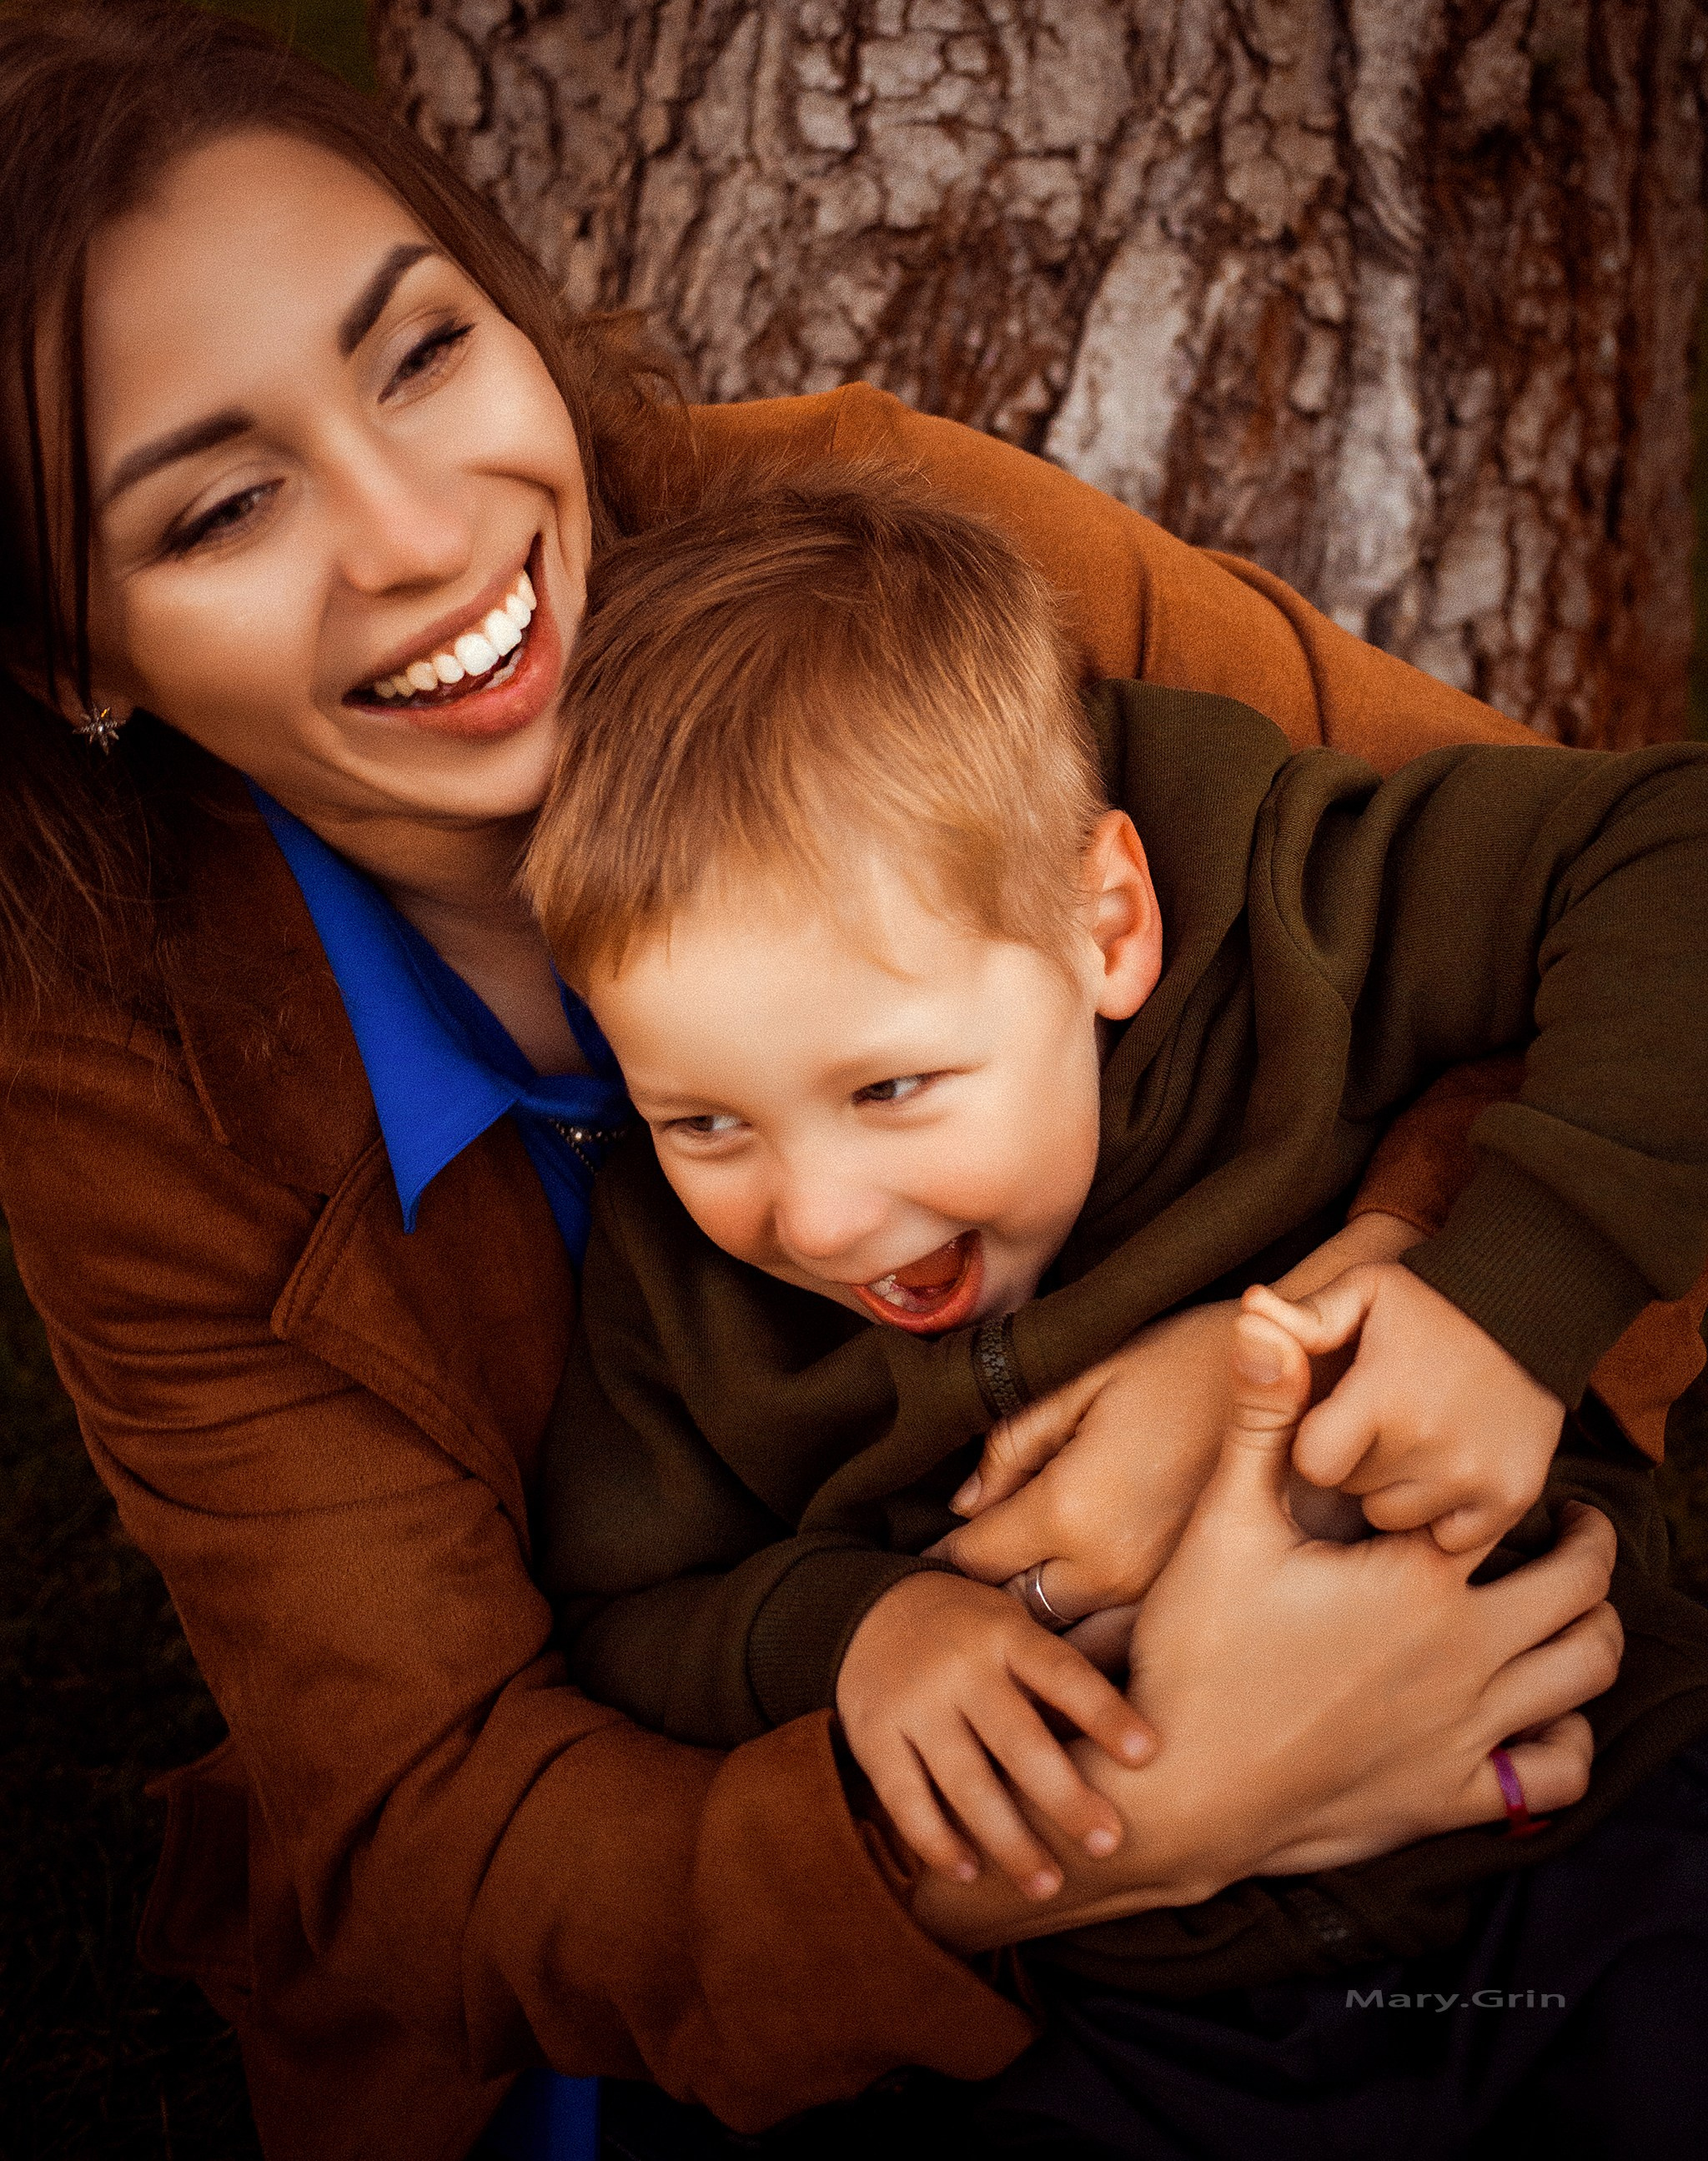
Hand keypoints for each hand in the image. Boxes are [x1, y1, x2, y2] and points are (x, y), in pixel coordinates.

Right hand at [834, 1573, 1152, 1896]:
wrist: (867, 1609)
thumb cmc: (970, 1632)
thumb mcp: (1013, 1627)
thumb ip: (1056, 1679)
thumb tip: (1136, 1745)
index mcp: (1005, 1634)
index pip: (1062, 1674)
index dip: (1104, 1713)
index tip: (1147, 1754)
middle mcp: (960, 1668)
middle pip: (1018, 1741)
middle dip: (1065, 1798)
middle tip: (1107, 1844)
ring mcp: (913, 1704)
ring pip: (965, 1783)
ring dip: (1009, 1840)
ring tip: (1048, 1885)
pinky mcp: (873, 1737)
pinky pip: (906, 1799)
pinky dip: (938, 1841)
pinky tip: (971, 1872)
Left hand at [926, 1302, 1237, 1619]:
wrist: (1299, 1377)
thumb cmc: (1184, 1361)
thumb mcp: (1081, 1379)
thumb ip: (1012, 1445)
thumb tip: (964, 1504)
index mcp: (1070, 1510)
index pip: (972, 1560)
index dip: (940, 1558)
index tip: (924, 1555)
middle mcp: (1109, 1572)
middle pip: (1012, 1611)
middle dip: (983, 1599)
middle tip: (967, 1581)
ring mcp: (1158, 1600)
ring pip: (1066, 1645)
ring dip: (1038, 1629)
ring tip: (1021, 1602)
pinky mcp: (1196, 1608)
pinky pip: (1121, 1649)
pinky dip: (1093, 1641)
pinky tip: (1086, 1612)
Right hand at [1109, 1311, 1612, 1877]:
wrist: (1182, 1792)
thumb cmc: (1196, 1651)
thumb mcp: (1223, 1525)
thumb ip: (1260, 1421)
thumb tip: (1264, 1321)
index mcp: (1419, 1581)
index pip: (1513, 1514)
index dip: (1521, 1486)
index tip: (1518, 1469)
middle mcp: (1463, 1655)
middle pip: (1580, 1592)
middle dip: (1590, 1550)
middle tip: (1577, 1527)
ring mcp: (1466, 1733)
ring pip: (1584, 1675)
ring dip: (1593, 1633)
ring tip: (1574, 1604)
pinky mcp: (1451, 1797)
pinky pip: (1553, 1772)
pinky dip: (1567, 1737)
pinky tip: (1542, 1712)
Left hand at [1244, 1265, 1564, 1551]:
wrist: (1534, 1304)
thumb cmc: (1430, 1301)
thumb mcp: (1364, 1292)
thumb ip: (1304, 1317)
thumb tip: (1249, 1312)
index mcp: (1382, 1397)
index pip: (1314, 1464)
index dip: (1317, 1445)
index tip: (1337, 1419)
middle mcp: (1429, 1444)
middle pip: (1354, 1491)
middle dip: (1356, 1464)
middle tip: (1384, 1424)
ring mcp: (1476, 1475)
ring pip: (1396, 1518)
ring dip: (1396, 1491)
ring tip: (1416, 1444)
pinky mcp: (1512, 1496)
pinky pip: (1451, 1538)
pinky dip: (1446, 1514)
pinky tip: (1448, 1471)